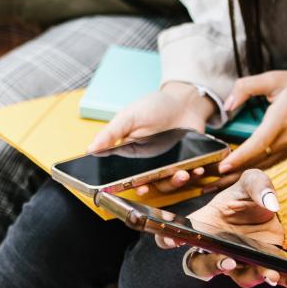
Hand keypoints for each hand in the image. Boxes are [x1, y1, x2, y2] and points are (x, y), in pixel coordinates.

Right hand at [88, 82, 216, 190]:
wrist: (186, 100)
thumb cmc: (156, 105)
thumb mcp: (129, 116)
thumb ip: (111, 133)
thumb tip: (90, 149)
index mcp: (130, 153)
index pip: (125, 175)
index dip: (129, 185)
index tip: (136, 187)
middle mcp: (148, 163)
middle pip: (148, 183)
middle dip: (153, 187)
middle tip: (155, 184)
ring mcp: (167, 163)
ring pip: (168, 182)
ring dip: (175, 182)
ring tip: (183, 174)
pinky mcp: (185, 162)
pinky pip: (188, 175)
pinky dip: (193, 175)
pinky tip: (196, 169)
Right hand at [167, 170, 286, 287]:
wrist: (273, 207)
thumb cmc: (250, 195)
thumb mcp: (253, 181)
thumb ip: (259, 185)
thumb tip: (271, 203)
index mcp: (203, 226)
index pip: (173, 237)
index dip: (168, 240)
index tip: (173, 239)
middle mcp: (217, 249)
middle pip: (203, 266)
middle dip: (214, 266)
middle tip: (227, 261)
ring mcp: (240, 261)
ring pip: (240, 276)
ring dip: (254, 276)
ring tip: (271, 274)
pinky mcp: (263, 265)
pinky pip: (272, 279)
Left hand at [217, 70, 286, 176]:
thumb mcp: (275, 77)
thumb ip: (247, 87)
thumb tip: (227, 104)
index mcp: (281, 121)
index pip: (256, 145)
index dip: (239, 158)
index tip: (221, 166)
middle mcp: (286, 139)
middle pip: (256, 162)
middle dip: (232, 174)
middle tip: (209, 182)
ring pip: (263, 166)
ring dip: (241, 176)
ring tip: (219, 183)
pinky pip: (271, 163)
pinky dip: (254, 170)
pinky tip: (240, 175)